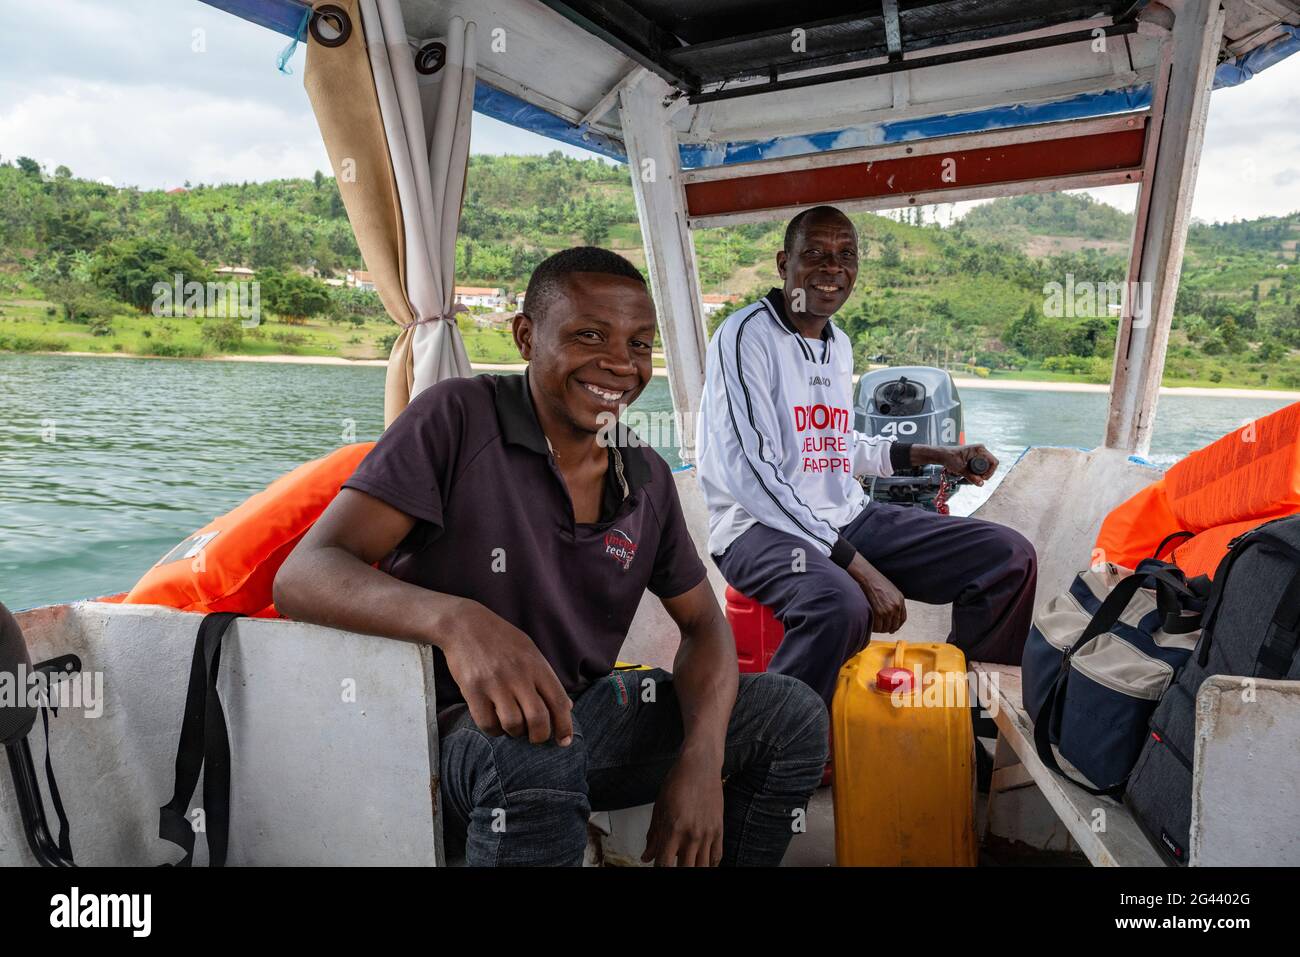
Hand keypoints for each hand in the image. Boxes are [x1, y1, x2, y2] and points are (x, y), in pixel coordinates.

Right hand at [437, 599, 573, 745]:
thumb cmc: (501, 639)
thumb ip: (547, 678)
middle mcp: (518, 675)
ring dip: (515, 733)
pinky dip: (494, 730)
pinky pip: (487, 723)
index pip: (558, 701)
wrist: (464, 624)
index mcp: (536, 665)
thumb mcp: (529, 651)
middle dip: (540, 736)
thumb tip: (566, 706)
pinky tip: (495, 723)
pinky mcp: (473, 690)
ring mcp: (495, 683)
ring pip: (513, 724)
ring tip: (513, 725)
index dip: (564, 726)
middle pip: (538, 718)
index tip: (564, 741)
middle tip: (535, 737)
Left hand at [641, 753, 724, 866]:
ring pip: (703, 867)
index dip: (660, 869)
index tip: (658, 867)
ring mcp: (708, 833)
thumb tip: (647, 856)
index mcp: (673, 829)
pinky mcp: (719, 829)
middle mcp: (692, 834)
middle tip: (672, 866)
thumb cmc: (678, 782)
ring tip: (686, 863)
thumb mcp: (659, 808)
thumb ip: (653, 836)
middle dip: (677, 871)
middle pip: (685, 869)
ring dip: (693, 868)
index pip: (664, 864)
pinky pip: (717, 856)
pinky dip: (710, 864)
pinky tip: (702, 862)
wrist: (700, 765)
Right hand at [847, 553, 906, 633]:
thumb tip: (891, 613)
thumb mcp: (891, 590)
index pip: (902, 618)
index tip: (892, 628)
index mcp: (900, 600)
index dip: (897, 625)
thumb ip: (894, 601)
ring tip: (875, 627)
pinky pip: (878, 626)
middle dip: (888, 628)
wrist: (867, 577)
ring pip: (886, 627)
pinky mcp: (879, 612)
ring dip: (881, 629)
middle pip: (895, 625)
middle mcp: (896, 606)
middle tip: (882, 629)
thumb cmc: (876, 581)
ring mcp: (888, 610)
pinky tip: (871, 626)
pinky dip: (875, 628)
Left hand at [935, 443, 997, 485]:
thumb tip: (981, 484)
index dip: (990, 472)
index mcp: (980, 449)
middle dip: (985, 474)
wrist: (942, 455)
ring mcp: (979, 454)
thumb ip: (971, 477)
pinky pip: (982, 467)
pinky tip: (970, 474)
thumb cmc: (950, 458)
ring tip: (971, 476)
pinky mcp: (976, 458)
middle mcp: (982, 450)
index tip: (982, 478)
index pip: (994, 462)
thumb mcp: (961, 469)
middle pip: (991, 466)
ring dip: (981, 474)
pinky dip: (977, 472)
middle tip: (975, 479)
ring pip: (986, 467)